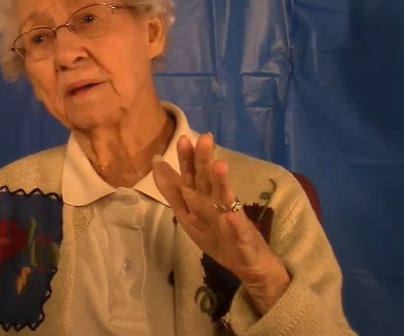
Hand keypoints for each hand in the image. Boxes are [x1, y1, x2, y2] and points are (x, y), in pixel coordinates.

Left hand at [153, 133, 289, 313]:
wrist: (248, 264)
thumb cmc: (218, 235)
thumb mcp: (188, 214)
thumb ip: (172, 189)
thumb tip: (155, 162)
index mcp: (202, 199)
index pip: (192, 176)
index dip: (187, 159)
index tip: (182, 138)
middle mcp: (216, 203)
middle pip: (208, 180)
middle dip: (205, 161)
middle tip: (205, 139)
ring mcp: (230, 219)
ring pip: (225, 199)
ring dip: (222, 184)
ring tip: (219, 166)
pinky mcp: (242, 238)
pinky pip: (237, 231)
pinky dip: (234, 223)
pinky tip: (230, 216)